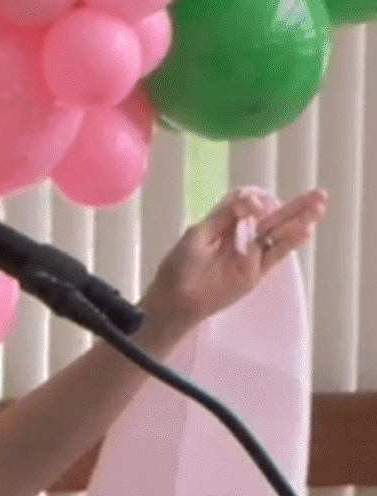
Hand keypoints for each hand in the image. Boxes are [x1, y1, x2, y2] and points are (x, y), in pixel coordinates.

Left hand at [143, 185, 327, 336]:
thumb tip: (257, 201)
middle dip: (296, 207)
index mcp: (226, 224)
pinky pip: (275, 255)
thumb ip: (227, 215)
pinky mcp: (255, 273)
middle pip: (274, 219)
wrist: (175, 300)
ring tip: (320, 208)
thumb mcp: (199, 234)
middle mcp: (242, 238)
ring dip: (300, 221)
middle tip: (320, 195)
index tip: (256, 203)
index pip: (251, 206)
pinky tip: (306, 230)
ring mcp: (251, 256)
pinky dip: (290, 243)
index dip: (257, 202)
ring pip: (279, 235)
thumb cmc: (180, 267)